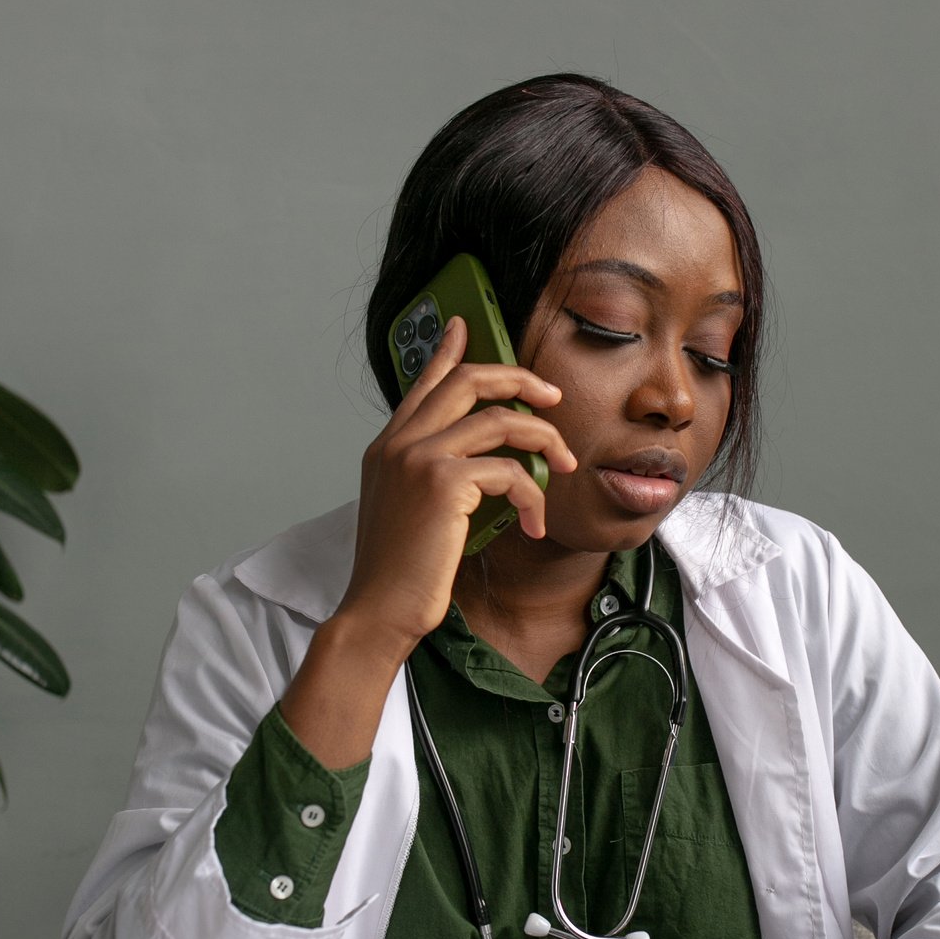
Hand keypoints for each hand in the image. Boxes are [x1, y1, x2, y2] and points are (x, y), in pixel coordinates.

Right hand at [280, 316, 576, 766]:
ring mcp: (419, 457)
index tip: (468, 327)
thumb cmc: (398, 575)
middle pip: (469, 381)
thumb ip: (431, 476)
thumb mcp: (409, 513)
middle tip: (553, 400)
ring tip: (561, 467)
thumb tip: (475, 466)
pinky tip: (532, 524)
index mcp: (387, 446)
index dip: (450, 350)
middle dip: (520, 381)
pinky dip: (532, 496)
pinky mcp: (444, 482)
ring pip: (501, 419)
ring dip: (544, 440)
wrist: (378, 612)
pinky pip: (510, 469)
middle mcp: (399, 442)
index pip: (424, 382)